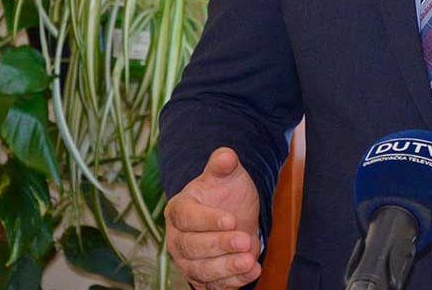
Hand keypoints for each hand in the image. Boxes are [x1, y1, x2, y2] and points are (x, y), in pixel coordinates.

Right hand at [165, 147, 262, 289]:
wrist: (234, 215)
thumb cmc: (225, 193)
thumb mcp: (227, 175)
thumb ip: (223, 164)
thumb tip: (226, 155)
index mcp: (179, 210)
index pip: (186, 217)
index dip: (207, 220)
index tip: (230, 219)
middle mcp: (178, 239)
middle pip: (191, 247)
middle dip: (219, 245)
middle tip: (244, 240)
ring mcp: (189, 261)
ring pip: (201, 270)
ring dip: (226, 267)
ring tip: (250, 260)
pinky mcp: (203, 279)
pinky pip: (214, 285)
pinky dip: (233, 282)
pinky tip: (253, 271)